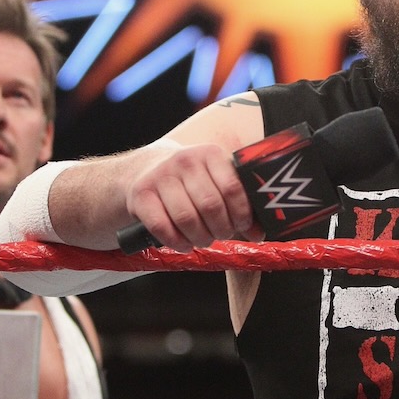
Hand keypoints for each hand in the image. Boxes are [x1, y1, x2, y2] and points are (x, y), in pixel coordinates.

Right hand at [125, 143, 259, 250]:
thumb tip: (258, 233)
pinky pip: (162, 227)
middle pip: (210, 206)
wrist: (146, 170)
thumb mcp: (216, 182)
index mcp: (210, 154)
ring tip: (203, 239)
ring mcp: (160, 176)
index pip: (232, 187)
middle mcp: (185, 160)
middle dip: (221, 229)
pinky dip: (176, 242)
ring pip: (187, 218)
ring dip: (199, 238)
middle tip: (221, 234)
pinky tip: (183, 243)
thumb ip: (239, 205)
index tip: (242, 226)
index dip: (241, 214)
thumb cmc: (191, 182)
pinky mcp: (141, 194)